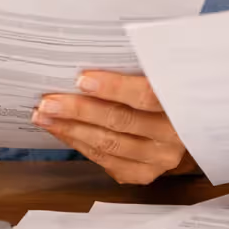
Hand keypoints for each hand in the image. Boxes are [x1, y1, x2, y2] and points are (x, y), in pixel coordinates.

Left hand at [32, 71, 194, 184]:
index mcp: (182, 104)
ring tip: (44, 115)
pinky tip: (61, 130)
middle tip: (49, 101)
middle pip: (121, 121)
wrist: (183, 125)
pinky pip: (105, 160)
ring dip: (71, 129)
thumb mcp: (160, 75)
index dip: (114, 87)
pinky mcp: (143, 174)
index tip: (82, 78)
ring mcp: (159, 160)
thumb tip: (88, 55)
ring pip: (109, 144)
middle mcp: (173, 137)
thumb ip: (138, 68)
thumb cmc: (163, 91)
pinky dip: (79, 144)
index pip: (147, 96)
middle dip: (79, 110)